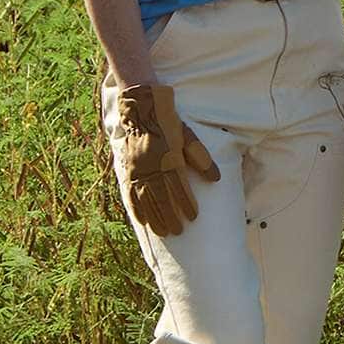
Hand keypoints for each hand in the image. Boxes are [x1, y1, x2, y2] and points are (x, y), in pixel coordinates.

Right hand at [114, 83, 219, 236]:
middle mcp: (151, 167)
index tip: (194, 217)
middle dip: (171, 216)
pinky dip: (137, 209)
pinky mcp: (127, 171)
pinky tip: (143, 221)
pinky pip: (131, 194)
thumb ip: (201, 158)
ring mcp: (137, 170)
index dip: (186, 203)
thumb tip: (216, 179)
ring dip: (155, 217)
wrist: (141, 111)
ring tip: (163, 232)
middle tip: (179, 232)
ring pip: (146, 199)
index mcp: (169, 159)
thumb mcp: (189, 137)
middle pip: (161, 198)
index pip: (178, 187)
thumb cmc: (169, 123)